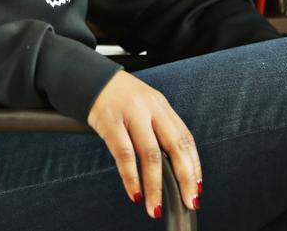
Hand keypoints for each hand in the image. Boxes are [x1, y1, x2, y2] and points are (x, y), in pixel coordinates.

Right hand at [87, 70, 200, 219]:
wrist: (88, 78)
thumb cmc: (118, 98)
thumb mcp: (144, 106)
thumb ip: (158, 128)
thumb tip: (174, 165)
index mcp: (161, 106)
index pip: (185, 138)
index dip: (194, 165)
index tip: (197, 188)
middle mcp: (150, 108)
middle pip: (174, 146)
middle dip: (185, 178)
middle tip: (188, 201)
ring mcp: (130, 114)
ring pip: (150, 154)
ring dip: (155, 186)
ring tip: (154, 207)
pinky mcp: (110, 122)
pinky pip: (124, 154)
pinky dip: (131, 177)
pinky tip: (134, 193)